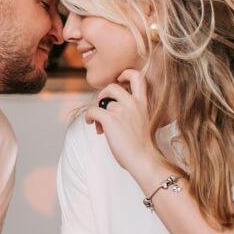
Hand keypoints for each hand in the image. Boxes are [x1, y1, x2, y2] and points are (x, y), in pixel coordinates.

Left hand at [84, 70, 168, 186]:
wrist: (144, 160)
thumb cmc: (143, 148)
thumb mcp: (143, 123)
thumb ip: (132, 113)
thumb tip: (111, 113)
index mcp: (143, 104)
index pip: (138, 77)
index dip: (126, 73)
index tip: (119, 79)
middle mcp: (133, 103)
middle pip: (113, 86)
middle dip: (104, 93)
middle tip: (102, 105)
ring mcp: (121, 110)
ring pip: (102, 103)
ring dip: (97, 112)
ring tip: (99, 125)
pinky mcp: (110, 119)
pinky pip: (92, 111)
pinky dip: (89, 117)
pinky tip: (91, 123)